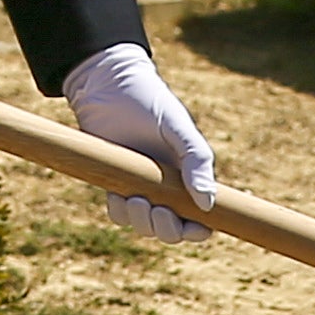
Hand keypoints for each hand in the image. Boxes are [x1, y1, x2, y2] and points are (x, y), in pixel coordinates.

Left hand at [64, 45, 218, 241]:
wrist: (106, 83)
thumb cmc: (148, 100)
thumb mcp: (177, 128)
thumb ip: (196, 161)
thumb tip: (208, 203)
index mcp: (188, 175)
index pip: (200, 217)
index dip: (199, 230)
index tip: (194, 228)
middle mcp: (167, 187)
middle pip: (173, 230)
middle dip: (167, 229)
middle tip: (158, 211)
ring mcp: (141, 187)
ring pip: (145, 226)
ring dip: (142, 221)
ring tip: (136, 198)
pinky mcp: (115, 184)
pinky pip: (120, 215)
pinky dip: (121, 211)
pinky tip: (121, 192)